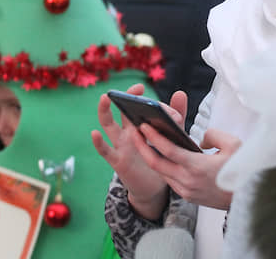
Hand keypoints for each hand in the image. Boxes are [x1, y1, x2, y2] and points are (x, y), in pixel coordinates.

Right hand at [91, 84, 185, 219]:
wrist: (155, 187)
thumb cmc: (160, 159)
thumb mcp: (169, 135)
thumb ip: (175, 116)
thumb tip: (180, 92)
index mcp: (139, 125)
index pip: (137, 107)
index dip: (138, 98)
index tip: (140, 88)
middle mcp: (127, 133)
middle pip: (121, 111)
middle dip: (125, 98)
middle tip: (135, 88)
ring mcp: (120, 145)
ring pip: (109, 125)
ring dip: (104, 111)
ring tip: (105, 97)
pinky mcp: (118, 161)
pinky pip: (105, 151)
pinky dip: (98, 143)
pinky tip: (95, 133)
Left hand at [134, 123, 240, 210]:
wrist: (249, 199)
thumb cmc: (244, 170)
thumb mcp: (233, 145)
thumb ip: (213, 135)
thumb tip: (200, 139)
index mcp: (197, 167)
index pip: (168, 150)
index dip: (153, 137)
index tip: (143, 125)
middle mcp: (188, 181)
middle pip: (157, 164)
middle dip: (142, 146)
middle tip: (134, 131)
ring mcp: (187, 191)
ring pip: (162, 173)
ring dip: (152, 158)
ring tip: (145, 141)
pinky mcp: (189, 197)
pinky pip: (170, 180)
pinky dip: (163, 167)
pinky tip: (162, 157)